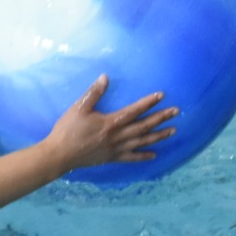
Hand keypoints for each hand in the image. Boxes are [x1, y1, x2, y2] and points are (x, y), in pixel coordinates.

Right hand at [44, 74, 176, 172]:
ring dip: (158, 136)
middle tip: (176, 112)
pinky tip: (154, 155)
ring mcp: (116, 149)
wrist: (59, 155)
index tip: (161, 95)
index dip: (148, 102)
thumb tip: (105, 77)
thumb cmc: (68, 129)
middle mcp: (117, 136)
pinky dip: (143, 156)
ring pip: (142, 142)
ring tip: (173, 130)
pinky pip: (131, 158)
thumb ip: (93, 93)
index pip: (134, 110)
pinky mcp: (111, 158)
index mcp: (110, 123)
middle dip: (161, 118)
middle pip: (144, 126)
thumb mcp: (78, 108)